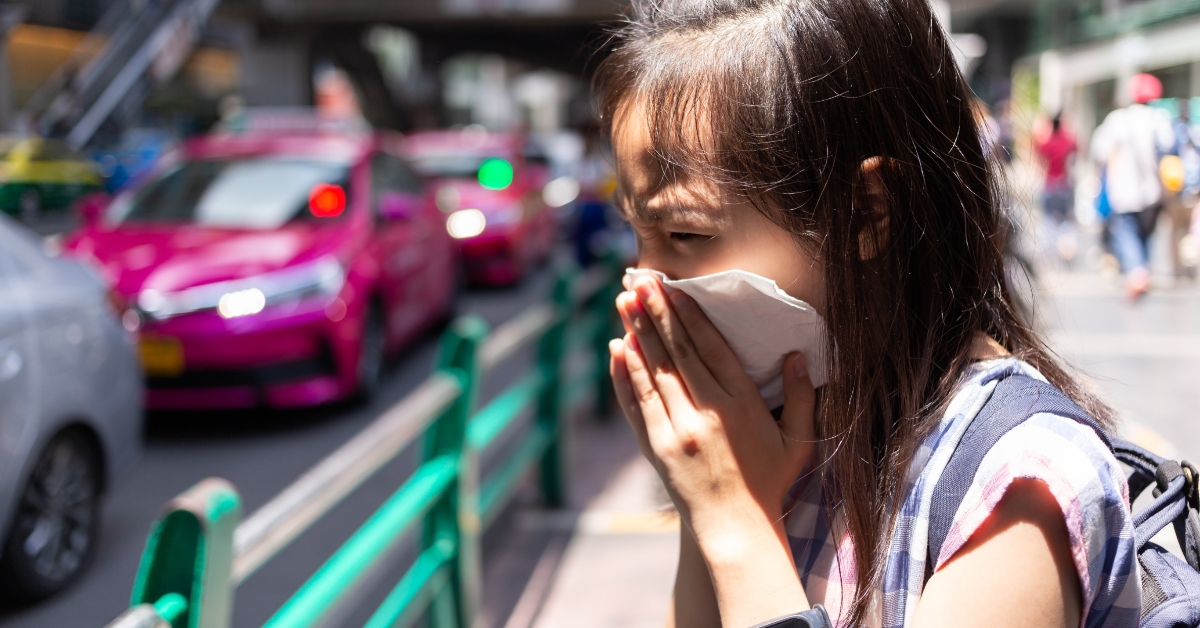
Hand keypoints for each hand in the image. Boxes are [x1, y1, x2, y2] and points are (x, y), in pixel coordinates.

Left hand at [609, 274, 816, 551]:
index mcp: (742, 405)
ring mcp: (678, 430)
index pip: (712, 349)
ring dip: (637, 332)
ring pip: (653, 371)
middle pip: (678, 351)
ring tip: (624, 301)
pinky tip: (617, 347)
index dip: (691, 316)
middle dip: (658, 312)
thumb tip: (798, 356)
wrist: (736, 530)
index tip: (676, 289)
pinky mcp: (657, 447)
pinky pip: (637, 402)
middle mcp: (708, 412)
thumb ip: (800, 397)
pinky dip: (625, 373)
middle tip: (642, 280)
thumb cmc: (769, 483)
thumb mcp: (798, 440)